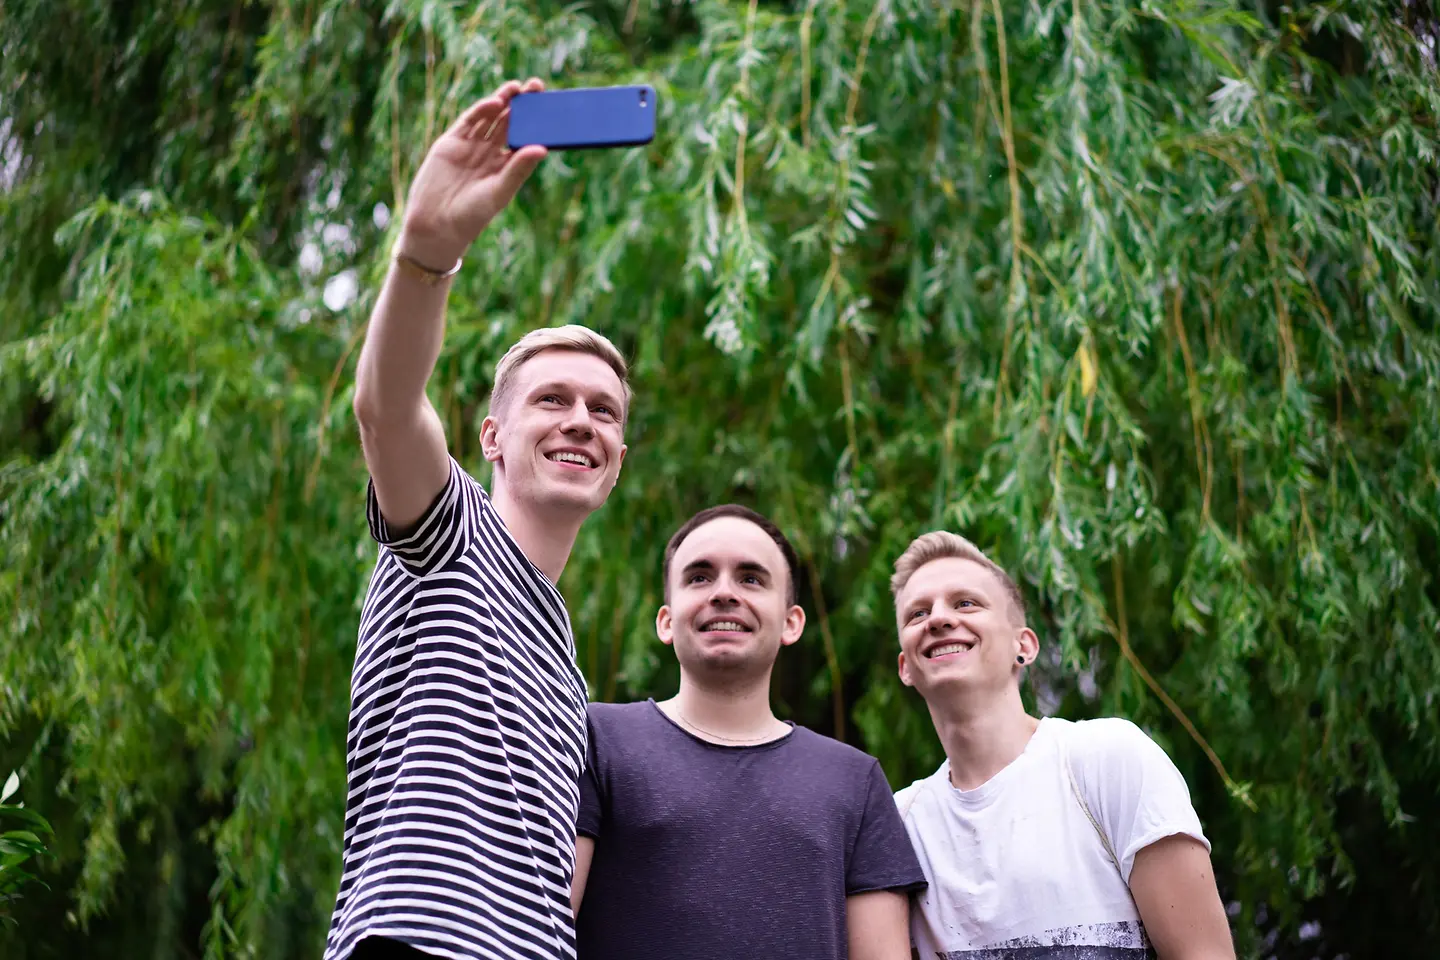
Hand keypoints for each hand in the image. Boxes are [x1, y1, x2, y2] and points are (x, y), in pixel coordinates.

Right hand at [397, 78, 547, 268]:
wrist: (435, 223)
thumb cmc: (472, 215)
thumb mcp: (499, 192)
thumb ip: (518, 170)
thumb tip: (542, 149)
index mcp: (505, 166)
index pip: (524, 139)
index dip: (537, 123)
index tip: (552, 108)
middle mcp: (489, 153)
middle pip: (509, 123)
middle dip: (523, 105)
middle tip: (537, 86)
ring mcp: (470, 146)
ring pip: (490, 118)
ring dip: (503, 101)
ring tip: (518, 87)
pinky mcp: (452, 141)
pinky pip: (469, 121)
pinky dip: (481, 110)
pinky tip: (496, 101)